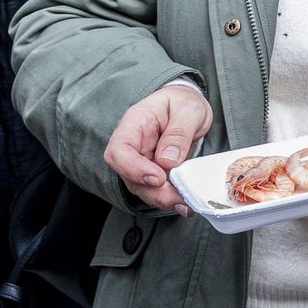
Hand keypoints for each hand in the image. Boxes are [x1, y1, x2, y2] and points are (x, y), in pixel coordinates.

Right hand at [103, 83, 212, 215]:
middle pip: (129, 175)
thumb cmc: (183, 103)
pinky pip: (156, 190)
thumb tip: (168, 160)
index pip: (119, 150)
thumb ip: (179, 131)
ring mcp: (142, 161)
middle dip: (152, 191)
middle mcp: (133, 146)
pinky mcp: (154, 173)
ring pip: (142, 188)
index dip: (133, 168)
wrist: (187, 106)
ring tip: (185, 204)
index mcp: (134, 124)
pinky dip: (170, 199)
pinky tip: (185, 203)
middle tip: (178, 199)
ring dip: (162, 199)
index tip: (157, 178)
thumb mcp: (188, 109)